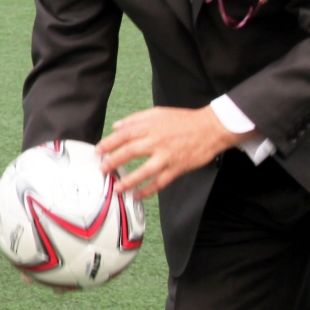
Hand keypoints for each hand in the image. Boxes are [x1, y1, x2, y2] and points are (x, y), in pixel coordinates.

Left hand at [96, 106, 247, 199]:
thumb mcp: (158, 113)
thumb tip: (117, 126)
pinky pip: (161, 182)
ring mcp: (167, 156)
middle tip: (102, 169)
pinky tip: (138, 195)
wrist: (211, 128)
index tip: (98, 151)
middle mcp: (157, 141)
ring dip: (129, 181)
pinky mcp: (178, 168)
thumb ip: (135, 119)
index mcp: (150, 126)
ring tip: (117, 188)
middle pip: (130, 152)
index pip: (124, 135)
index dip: (109, 143)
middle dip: (113, 162)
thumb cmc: (184, 120)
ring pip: (145, 171)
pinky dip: (149, 190)